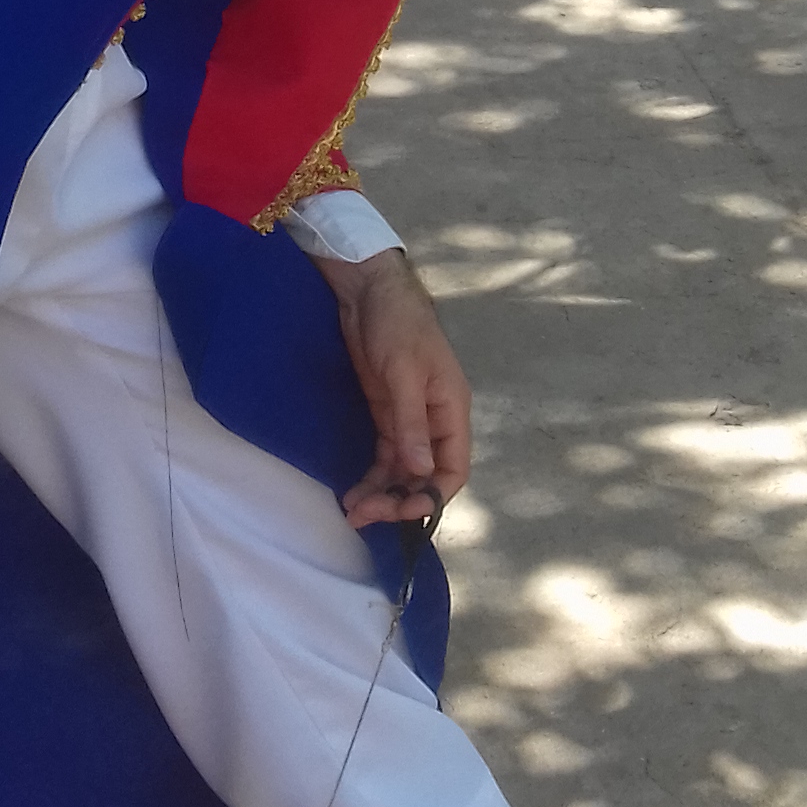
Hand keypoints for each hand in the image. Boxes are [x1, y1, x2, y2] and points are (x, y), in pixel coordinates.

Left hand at [309, 245, 472, 527]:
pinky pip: (385, 456)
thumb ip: (412, 423)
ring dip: (382, 494)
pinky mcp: (387, 414)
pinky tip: (353, 492)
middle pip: (426, 476)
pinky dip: (372, 476)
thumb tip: (422, 472)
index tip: (402, 511)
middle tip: (364, 516)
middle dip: (399, 500)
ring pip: (403, 470)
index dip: (432, 496)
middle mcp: (435, 421)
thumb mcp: (404, 373)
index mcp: (451, 410)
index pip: (453, 469)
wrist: (369, 291)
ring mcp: (410, 419)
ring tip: (352, 512)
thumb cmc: (396, 324)